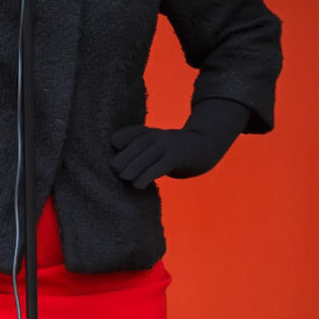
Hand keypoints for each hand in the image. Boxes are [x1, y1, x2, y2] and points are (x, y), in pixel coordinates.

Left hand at [110, 98, 250, 188]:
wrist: (205, 146)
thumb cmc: (172, 151)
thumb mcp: (153, 147)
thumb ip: (135, 153)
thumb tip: (116, 171)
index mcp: (145, 133)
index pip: (121, 137)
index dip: (114, 148)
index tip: (113, 158)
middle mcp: (154, 136)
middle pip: (130, 149)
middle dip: (120, 163)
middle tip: (118, 174)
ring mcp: (166, 145)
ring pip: (142, 159)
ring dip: (131, 171)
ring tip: (125, 179)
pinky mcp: (176, 156)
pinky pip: (157, 167)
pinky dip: (145, 177)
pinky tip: (138, 185)